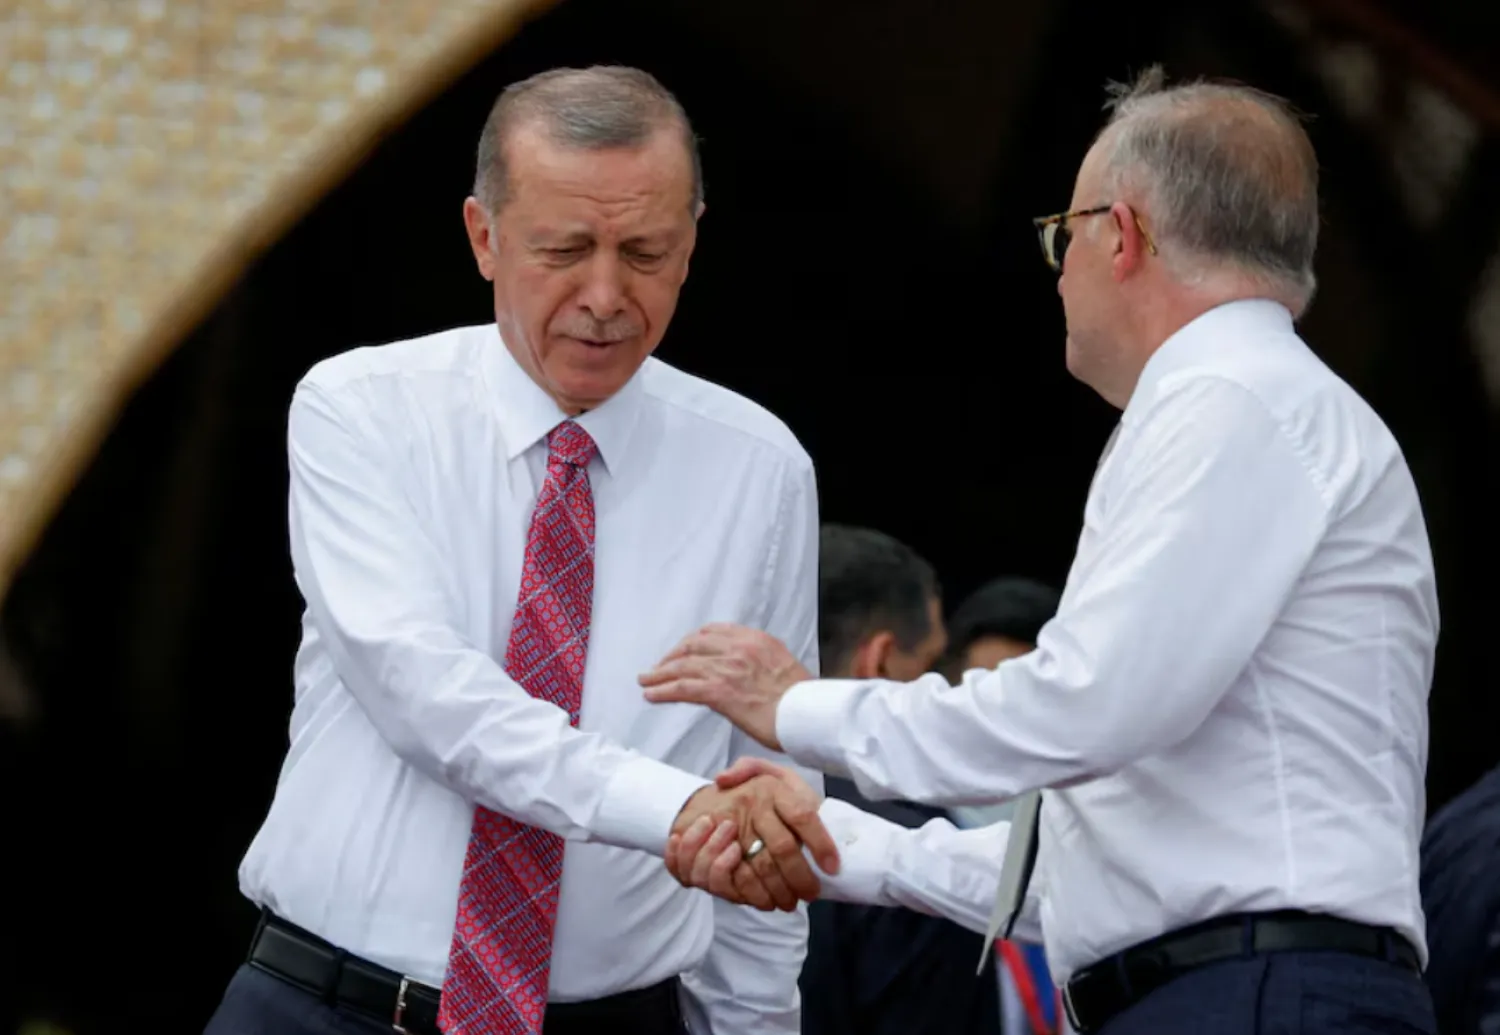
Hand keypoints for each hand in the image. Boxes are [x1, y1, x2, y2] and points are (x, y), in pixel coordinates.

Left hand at [640, 623, 810, 750]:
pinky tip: (652, 695)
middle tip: (659, 668)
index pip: (713, 632)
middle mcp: (739, 648)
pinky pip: (683, 688)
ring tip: (646, 681)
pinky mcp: (721, 692)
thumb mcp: (781, 665)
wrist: (809, 714)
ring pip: (683, 666)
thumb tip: (744, 672)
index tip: (682, 651)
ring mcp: (728, 668)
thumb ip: (758, 662)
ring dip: (660, 674)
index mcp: (755, 639)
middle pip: (693, 646)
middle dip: (672, 656)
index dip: (691, 642)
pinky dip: (664, 690)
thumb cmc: (801, 699)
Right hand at [668, 769, 838, 910]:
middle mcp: (752, 805)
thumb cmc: (754, 793)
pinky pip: (737, 876)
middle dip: (801, 877)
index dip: (821, 844)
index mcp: (772, 787)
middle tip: (812, 894)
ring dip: (780, 890)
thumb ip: (791, 779)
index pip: (802, 816)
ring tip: (792, 901)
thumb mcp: (773, 774)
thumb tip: (795, 797)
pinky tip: (768, 901)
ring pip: (762, 866)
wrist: (706, 803)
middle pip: (783, 848)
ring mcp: (730, 827)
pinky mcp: (712, 848)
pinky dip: (755, 894)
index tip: (833, 868)